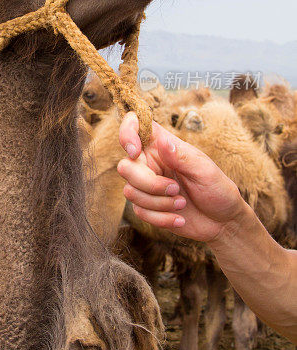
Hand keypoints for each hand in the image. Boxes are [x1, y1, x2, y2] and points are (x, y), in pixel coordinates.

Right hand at [117, 112, 246, 242]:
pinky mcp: (147, 206)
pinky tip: (180, 219)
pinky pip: (139, 212)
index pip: (135, 126)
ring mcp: (147, 185)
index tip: (135, 151)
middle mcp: (150, 162)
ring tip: (182, 203)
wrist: (223, 222)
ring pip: (130, 192)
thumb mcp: (205, 171)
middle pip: (126, 167)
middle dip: (149, 183)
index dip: (127, 133)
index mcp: (163, 146)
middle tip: (175, 189)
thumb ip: (182, 156)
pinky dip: (161, 218)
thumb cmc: (218, 190)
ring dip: (158, 203)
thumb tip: (162, 141)